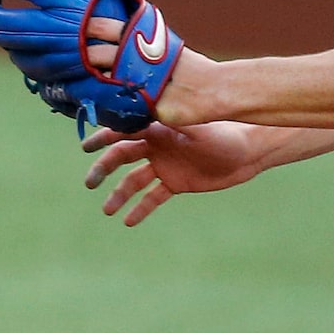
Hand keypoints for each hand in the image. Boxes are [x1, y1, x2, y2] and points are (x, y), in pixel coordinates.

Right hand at [80, 121, 267, 225]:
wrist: (248, 153)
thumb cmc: (225, 134)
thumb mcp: (198, 128)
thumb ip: (173, 121)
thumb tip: (149, 111)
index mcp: (158, 129)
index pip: (124, 131)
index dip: (104, 138)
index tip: (85, 147)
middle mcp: (157, 146)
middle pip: (122, 157)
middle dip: (104, 168)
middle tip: (90, 183)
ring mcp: (164, 165)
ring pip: (134, 181)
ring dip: (119, 194)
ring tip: (107, 210)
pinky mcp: (175, 183)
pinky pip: (153, 197)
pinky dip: (141, 209)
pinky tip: (128, 221)